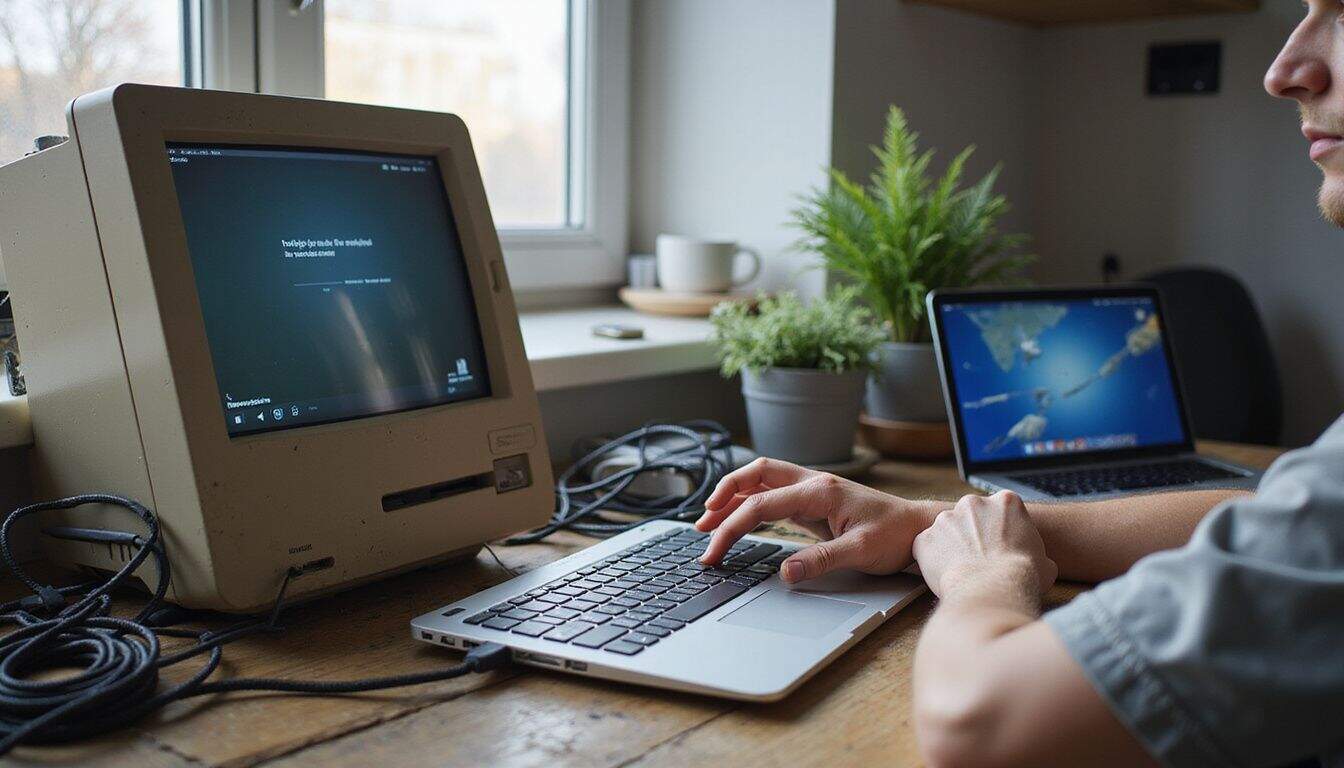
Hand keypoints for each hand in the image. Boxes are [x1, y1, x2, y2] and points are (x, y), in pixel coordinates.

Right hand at [694, 457, 939, 583]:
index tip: (714, 550)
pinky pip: (774, 493)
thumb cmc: (895, 537)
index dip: (732, 526)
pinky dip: (750, 501)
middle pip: (755, 474)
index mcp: (820, 491)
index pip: (761, 503)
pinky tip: (739, 516)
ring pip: (762, 480)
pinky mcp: (814, 501)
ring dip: (734, 496)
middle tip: (701, 524)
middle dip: (723, 495)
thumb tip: (785, 574)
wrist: (919, 529)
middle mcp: (813, 483)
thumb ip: (821, 560)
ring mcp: (813, 490)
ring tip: (709, 520)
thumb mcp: (860, 552)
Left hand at [912, 491, 1056, 601]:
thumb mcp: (1046, 562)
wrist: (993, 589)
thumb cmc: (1023, 577)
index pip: (1001, 510)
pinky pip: (925, 547)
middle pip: (971, 516)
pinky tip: (944, 575)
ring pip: (946, 531)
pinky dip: (931, 560)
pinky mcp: (925, 537)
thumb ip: (1038, 554)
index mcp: (1006, 502)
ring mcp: (946, 518)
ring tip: (962, 570)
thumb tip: (1042, 565)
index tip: (1000, 546)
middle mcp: (973, 503)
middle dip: (973, 534)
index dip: (1001, 531)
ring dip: (951, 546)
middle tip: (979, 558)